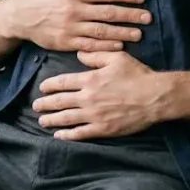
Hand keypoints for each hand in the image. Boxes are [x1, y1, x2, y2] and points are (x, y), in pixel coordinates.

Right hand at [6, 0, 150, 51]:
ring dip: (122, 33)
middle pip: (108, 13)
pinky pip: (90, 45)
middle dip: (130, 15)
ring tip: (139, 34)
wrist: (21, 16)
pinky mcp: (67, 42)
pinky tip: (120, 46)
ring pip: (102, 31)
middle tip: (148, 17)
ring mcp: (71, 28)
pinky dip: (105, 46)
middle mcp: (74, 10)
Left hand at [32, 51, 168, 140]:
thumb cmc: (137, 75)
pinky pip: (80, 133)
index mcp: (89, 79)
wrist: (155, 97)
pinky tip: (59, 136)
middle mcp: (87, 98)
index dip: (49, 86)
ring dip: (51, 120)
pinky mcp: (103, 129)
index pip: (62, 82)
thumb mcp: (117, 58)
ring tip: (41, 121)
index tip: (41, 88)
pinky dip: (67, 135)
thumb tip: (79, 53)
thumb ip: (95, 55)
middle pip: (59, 102)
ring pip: (66, 119)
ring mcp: (94, 115)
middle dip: (45, 104)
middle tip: (35, 106)